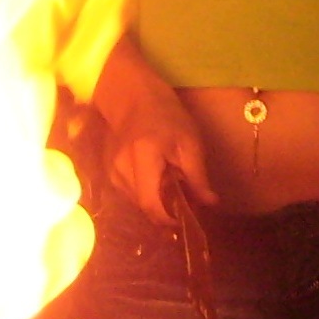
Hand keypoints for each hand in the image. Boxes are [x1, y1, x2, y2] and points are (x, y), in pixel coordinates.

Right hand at [105, 88, 217, 224]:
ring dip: (154, 200)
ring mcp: (111, 170)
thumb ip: (197, 175)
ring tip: (169, 184)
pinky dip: (144, 192)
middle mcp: (121, 167)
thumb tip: (210, 203)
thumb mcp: (190, 142)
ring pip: (135, 201)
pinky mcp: (108, 171)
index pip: (150, 203)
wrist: (134, 97)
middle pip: (143, 206)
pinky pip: (129, 192)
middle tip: (183, 201)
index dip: (167, 219)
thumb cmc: (167, 115)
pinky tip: (154, 178)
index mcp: (143, 157)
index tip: (184, 221)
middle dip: (164, 209)